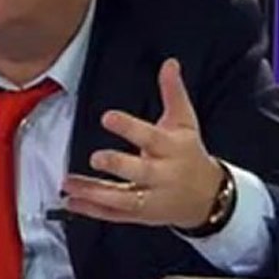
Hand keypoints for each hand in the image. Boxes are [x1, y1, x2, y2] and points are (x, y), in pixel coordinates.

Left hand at [62, 58, 224, 229]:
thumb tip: (169, 63)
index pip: (150, 137)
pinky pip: (114, 215)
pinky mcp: (140, 215)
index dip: (129, 127)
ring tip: (70, 184)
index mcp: (172, 149)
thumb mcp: (185, 122)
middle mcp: (162, 175)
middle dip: (118, 165)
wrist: (208, 198)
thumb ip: (173, 93)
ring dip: (95, 193)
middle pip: (140, 172)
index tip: (107, 117)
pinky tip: (72, 202)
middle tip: (95, 158)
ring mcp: (151, 198)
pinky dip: (92, 210)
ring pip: (123, 199)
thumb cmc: (190, 154)